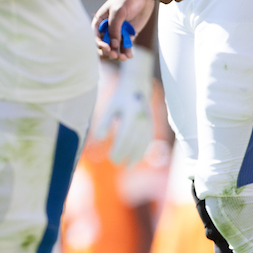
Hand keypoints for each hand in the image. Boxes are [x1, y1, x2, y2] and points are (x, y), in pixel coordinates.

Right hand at [92, 0, 155, 60]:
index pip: (96, 35)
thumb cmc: (126, 0)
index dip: (100, 44)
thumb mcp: (118, 12)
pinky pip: (126, 46)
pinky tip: (130, 56)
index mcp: (100, 21)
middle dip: (109, 51)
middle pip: (104, 44)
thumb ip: (114, 28)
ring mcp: (118, 32)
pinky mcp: (128, 34)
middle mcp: (108, 28)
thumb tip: (113, 44)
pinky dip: (127, 52)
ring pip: (115, 47)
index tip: (108, 48)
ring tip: (124, 58)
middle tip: (115, 55)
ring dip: (118, 54)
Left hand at [94, 48, 153, 166]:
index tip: (113, 158)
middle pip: (134, 141)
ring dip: (137, 155)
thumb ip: (105, 122)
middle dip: (127, 154)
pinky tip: (139, 158)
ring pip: (144, 142)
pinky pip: (149, 140)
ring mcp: (149, 122)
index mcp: (130, 114)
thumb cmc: (120, 98)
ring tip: (130, 166)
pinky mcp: (152, 123)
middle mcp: (142, 119)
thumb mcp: (111, 107)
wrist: (138, 86)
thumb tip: (100, 138)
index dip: (119, 148)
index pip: (124, 135)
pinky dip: (144, 150)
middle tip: (118, 164)